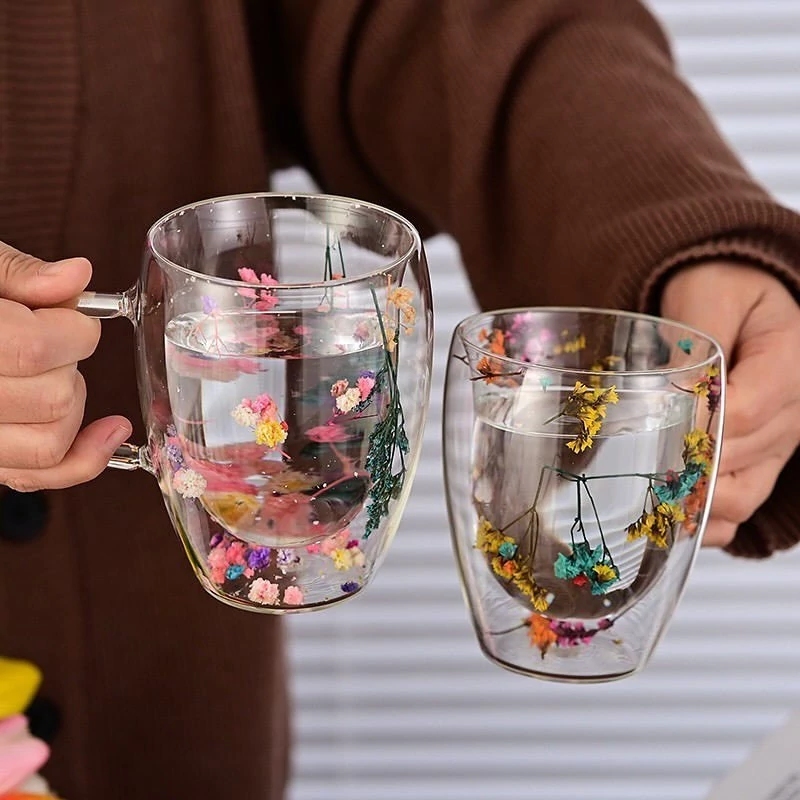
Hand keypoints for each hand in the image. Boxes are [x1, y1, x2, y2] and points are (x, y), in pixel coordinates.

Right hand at [0, 242, 131, 491]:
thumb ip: (19, 274)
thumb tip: (75, 276)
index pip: (34, 349)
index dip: (73, 329)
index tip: (72, 315)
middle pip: (52, 397)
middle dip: (71, 363)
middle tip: (50, 338)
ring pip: (50, 440)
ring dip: (70, 403)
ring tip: (50, 371)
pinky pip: (39, 475)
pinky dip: (83, 459)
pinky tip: (109, 432)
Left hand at [661, 261, 799, 546]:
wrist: (735, 296)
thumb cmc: (720, 288)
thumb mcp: (709, 296)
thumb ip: (699, 339)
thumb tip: (678, 392)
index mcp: (787, 361)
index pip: (746, 411)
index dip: (700, 429)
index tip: (656, 430)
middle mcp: (792, 410)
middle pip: (742, 461)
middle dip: (690, 468)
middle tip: (638, 471)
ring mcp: (776, 442)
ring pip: (744, 495)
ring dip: (698, 503)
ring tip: (652, 500)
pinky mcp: (757, 460)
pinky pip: (741, 506)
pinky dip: (708, 520)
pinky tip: (674, 519)